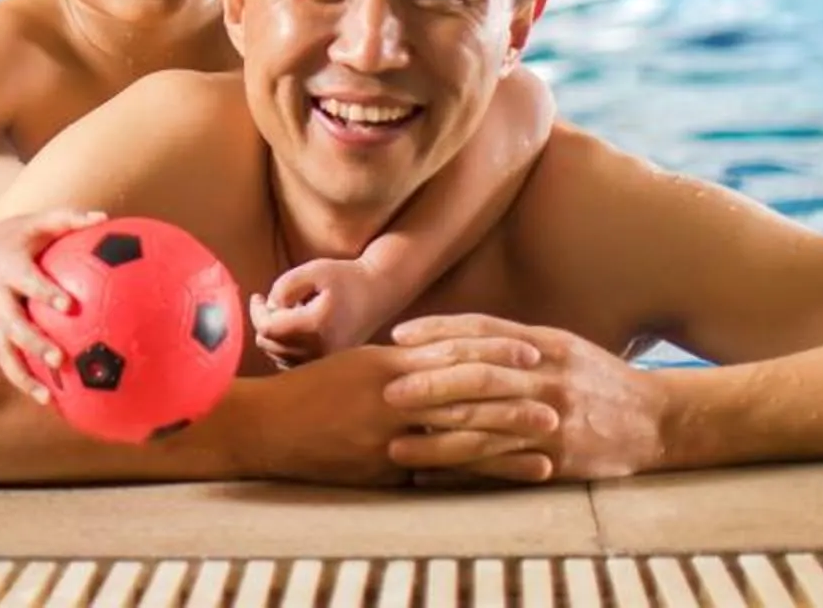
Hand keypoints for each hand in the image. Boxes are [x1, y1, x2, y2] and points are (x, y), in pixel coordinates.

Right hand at [0, 209, 105, 404]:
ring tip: (50, 395)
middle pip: (12, 323)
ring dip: (24, 374)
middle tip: (59, 357)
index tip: (68, 304)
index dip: (45, 292)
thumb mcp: (34, 222)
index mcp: (8, 267)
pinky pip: (7, 363)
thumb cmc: (12, 237)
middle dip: (33, 342)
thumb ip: (67, 219)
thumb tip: (105, 217)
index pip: (26, 280)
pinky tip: (52, 402)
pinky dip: (25, 383)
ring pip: (5, 351)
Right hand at [235, 342, 553, 487]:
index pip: (451, 350)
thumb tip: (440, 362)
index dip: (495, 348)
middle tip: (557, 396)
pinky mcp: (385, 469)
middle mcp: (393, 395)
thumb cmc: (308, 392)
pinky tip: (513, 474)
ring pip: (460, 431)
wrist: (265, 426)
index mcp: (387, 363)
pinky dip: (482, 471)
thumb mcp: (354, 366)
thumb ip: (398, 367)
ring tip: (549, 435)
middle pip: (466, 392)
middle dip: (514, 394)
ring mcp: (389, 434)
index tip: (532, 349)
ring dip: (509, 434)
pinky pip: (442, 470)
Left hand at [251, 256, 376, 368]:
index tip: (258, 296)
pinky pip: (294, 364)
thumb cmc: (346, 277)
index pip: (268, 328)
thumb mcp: (313, 270)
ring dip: (276, 335)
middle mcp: (321, 350)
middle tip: (274, 301)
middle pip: (270, 345)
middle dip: (264, 322)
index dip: (256, 312)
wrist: (379, 292)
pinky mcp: (329, 365)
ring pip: (279, 357)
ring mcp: (326, 361)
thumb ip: (284, 286)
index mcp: (316, 325)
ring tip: (291, 313)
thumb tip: (269, 307)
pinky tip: (296, 328)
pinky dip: (286, 348)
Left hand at [382, 314, 664, 483]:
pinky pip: (504, 464)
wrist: (657, 421)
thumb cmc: (598, 380)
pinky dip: (465, 469)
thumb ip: (513, 342)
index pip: (483, 330)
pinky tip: (435, 474)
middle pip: (480, 375)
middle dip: (431, 383)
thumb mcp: (562, 348)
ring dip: (438, 436)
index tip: (399, 336)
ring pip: (487, 425)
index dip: (438, 331)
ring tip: (396, 443)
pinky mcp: (559, 456)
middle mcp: (547, 376)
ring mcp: (554, 418)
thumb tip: (453, 339)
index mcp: (544, 343)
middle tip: (388, 390)